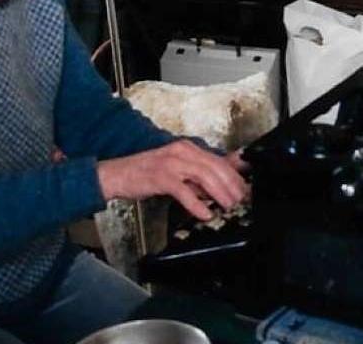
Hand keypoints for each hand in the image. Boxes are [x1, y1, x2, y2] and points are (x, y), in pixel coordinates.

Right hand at [96, 140, 247, 220]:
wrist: (117, 174)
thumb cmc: (146, 173)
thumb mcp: (177, 171)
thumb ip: (197, 177)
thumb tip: (221, 186)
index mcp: (188, 148)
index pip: (218, 160)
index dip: (234, 175)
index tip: (245, 188)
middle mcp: (182, 151)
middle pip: (215, 167)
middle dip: (232, 184)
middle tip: (241, 200)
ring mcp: (172, 163)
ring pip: (204, 175)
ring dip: (220, 192)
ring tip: (229, 206)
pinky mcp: (161, 177)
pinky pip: (184, 191)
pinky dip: (197, 204)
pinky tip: (205, 214)